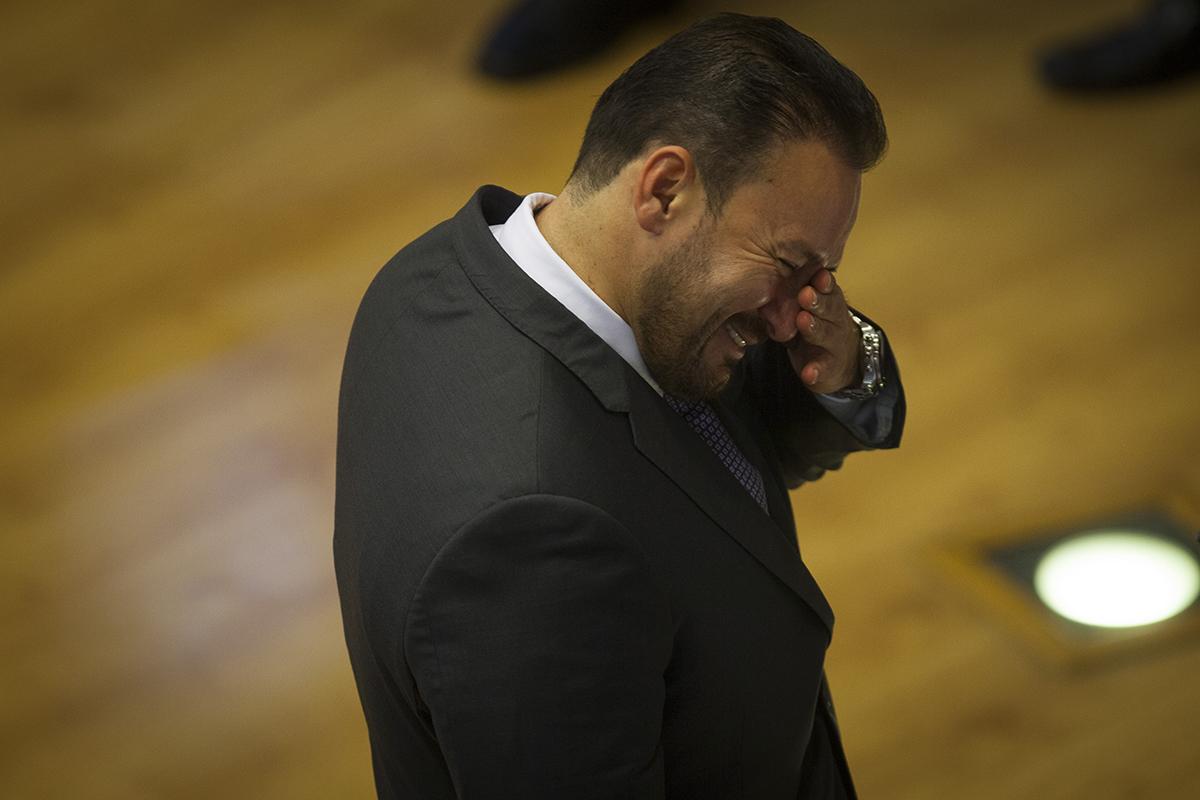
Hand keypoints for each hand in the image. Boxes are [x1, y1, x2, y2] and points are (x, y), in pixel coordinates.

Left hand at [785, 269, 861, 393]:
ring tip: (803, 321)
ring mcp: (834, 344)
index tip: (817, 275)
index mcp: (829, 300)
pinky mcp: (829, 367)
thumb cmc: (818, 325)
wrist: (841, 362)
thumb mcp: (807, 307)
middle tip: (805, 294)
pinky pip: (823, 369)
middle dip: (817, 301)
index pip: (827, 288)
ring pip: (827, 334)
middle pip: (830, 308)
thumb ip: (793, 294)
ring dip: (815, 328)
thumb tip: (763, 281)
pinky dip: (816, 371)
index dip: (823, 281)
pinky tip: (809, 373)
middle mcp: (835, 319)